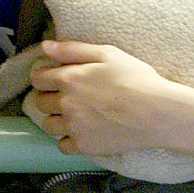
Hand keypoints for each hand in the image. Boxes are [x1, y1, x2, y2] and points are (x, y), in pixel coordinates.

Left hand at [27, 40, 176, 154]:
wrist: (156, 112)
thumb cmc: (136, 78)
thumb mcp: (107, 54)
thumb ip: (73, 49)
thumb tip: (45, 46)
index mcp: (69, 78)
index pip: (38, 78)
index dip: (44, 76)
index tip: (54, 77)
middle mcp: (66, 104)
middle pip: (40, 102)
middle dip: (50, 96)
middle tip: (69, 95)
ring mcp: (74, 127)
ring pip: (48, 125)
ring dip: (57, 119)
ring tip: (75, 115)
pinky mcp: (84, 146)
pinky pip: (63, 146)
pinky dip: (69, 139)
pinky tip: (83, 131)